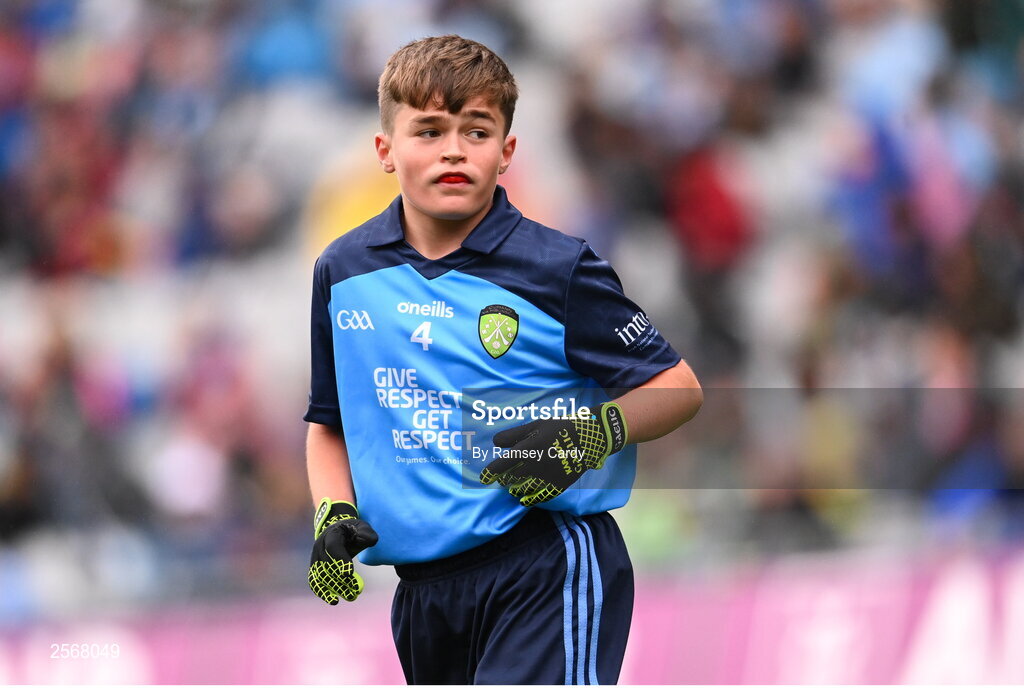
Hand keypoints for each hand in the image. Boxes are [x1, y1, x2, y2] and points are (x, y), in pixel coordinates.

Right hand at [308, 499, 378, 603]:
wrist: (338, 529)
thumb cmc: (353, 530)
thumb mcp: (362, 527)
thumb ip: (367, 534)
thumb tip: (369, 541)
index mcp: (332, 533)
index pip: (333, 546)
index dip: (340, 559)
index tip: (349, 573)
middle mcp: (320, 545)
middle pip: (327, 565)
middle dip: (340, 580)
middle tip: (354, 592)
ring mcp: (315, 556)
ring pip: (320, 575)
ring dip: (332, 588)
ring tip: (347, 598)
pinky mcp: (315, 566)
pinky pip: (315, 579)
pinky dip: (322, 591)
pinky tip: (333, 600)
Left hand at [480, 402, 627, 506]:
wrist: (588, 438)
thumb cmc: (559, 428)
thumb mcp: (535, 425)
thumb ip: (514, 435)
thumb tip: (496, 443)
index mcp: (528, 450)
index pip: (503, 464)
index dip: (491, 472)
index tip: (484, 478)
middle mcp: (535, 466)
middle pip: (512, 479)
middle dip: (505, 480)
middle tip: (502, 479)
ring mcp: (547, 477)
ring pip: (524, 489)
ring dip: (515, 489)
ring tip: (512, 488)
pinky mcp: (558, 485)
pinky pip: (540, 497)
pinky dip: (530, 499)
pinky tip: (525, 498)